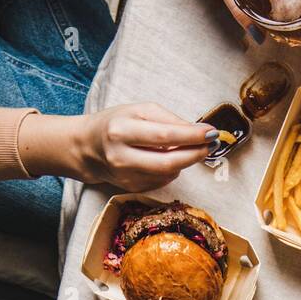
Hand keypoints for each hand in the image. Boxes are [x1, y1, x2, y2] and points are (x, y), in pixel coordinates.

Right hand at [20, 104, 211, 190]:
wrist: (88, 148)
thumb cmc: (116, 123)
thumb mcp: (139, 111)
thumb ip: (169, 119)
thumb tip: (198, 131)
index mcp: (121, 131)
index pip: (165, 136)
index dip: (192, 136)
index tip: (212, 133)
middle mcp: (122, 157)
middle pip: (169, 162)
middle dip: (195, 154)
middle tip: (211, 145)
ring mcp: (127, 177)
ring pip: (169, 173)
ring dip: (186, 161)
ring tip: (192, 148)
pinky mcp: (133, 189)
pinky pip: (163, 180)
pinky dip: (172, 169)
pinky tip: (169, 158)